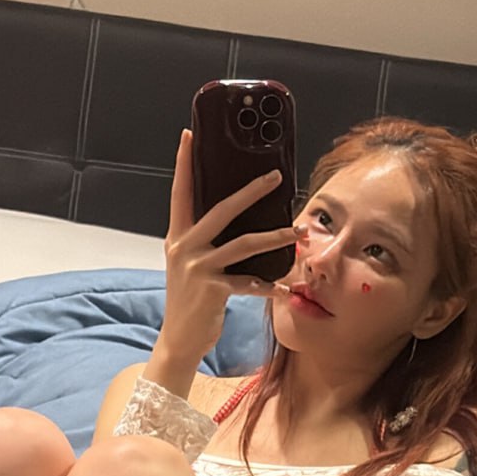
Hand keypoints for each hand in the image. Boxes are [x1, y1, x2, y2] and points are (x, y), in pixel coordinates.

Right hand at [160, 128, 295, 360]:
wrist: (179, 340)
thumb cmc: (190, 302)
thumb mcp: (188, 266)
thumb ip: (202, 242)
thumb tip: (231, 221)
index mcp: (178, 237)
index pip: (180, 192)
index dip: (184, 163)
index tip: (189, 135)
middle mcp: (185, 248)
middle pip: (221, 209)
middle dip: (252, 191)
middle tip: (277, 177)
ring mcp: (198, 268)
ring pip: (244, 243)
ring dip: (276, 237)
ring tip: (299, 232)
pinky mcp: (212, 290)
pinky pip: (249, 282)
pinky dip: (269, 286)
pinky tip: (285, 289)